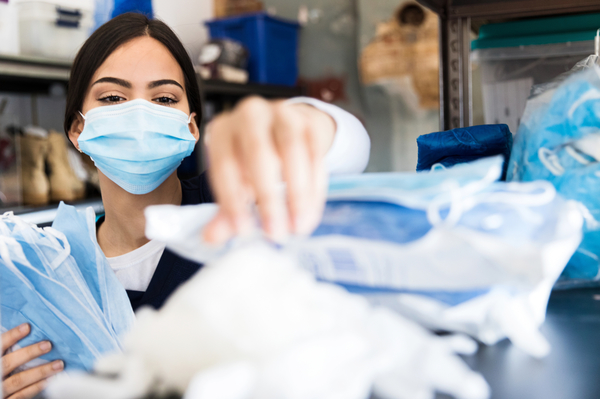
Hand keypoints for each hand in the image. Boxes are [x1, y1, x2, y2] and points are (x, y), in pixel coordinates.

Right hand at [2, 324, 63, 398]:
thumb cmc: (2, 370)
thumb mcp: (2, 358)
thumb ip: (9, 349)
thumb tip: (28, 328)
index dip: (11, 336)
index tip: (27, 327)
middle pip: (9, 363)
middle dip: (29, 353)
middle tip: (48, 345)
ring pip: (18, 380)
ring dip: (40, 372)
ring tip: (58, 364)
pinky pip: (21, 395)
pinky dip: (36, 387)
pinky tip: (50, 380)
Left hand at [204, 97, 335, 243]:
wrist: (283, 132)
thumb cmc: (252, 163)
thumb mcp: (236, 184)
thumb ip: (226, 211)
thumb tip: (211, 238)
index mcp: (223, 130)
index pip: (224, 164)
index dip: (233, 200)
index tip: (244, 231)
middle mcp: (250, 114)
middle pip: (258, 152)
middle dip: (268, 198)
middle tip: (276, 233)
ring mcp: (282, 114)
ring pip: (291, 149)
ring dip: (297, 194)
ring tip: (298, 227)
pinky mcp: (309, 122)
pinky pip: (315, 154)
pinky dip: (314, 188)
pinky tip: (311, 213)